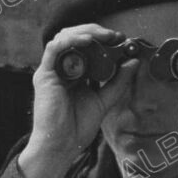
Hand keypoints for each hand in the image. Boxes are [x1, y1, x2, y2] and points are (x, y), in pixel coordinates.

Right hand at [18, 24, 139, 177]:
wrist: (61, 145)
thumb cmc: (76, 128)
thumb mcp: (104, 100)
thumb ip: (118, 81)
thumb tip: (133, 62)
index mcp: (75, 73)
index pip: (87, 46)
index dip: (104, 39)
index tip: (122, 40)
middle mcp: (62, 69)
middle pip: (76, 37)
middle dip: (97, 32)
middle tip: (115, 36)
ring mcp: (52, 70)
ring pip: (64, 37)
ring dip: (86, 32)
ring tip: (104, 36)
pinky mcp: (44, 75)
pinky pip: (54, 48)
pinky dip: (70, 40)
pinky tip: (87, 41)